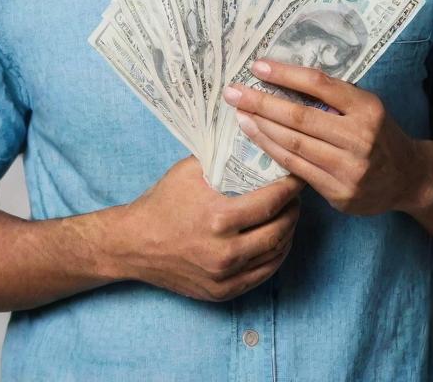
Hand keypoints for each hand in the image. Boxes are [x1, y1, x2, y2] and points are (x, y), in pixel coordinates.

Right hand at [117, 156, 303, 301]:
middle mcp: (225, 252)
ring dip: (289, 233)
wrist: (133, 244)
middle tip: (297, 195)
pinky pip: (262, 275)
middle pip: (280, 230)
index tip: (298, 175)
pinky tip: (277, 240)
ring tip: (289, 214)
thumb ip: (224, 157)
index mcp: (219, 218)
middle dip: (294, 210)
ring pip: (275, 255)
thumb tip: (254, 139)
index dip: (291, 187)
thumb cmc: (162, 202)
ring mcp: (225, 277)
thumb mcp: (190, 170)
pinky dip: (275, 256)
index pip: (272, 202)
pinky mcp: (222, 292)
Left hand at [222, 60, 428, 215]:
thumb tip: (283, 78)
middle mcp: (360, 138)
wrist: (409, 178)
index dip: (285, 74)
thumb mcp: (366, 106)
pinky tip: (257, 138)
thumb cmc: (379, 134)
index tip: (257, 65)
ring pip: (294, 145)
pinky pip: (297, 169)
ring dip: (261, 128)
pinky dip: (273, 151)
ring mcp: (350, 169)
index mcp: (367, 107)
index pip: (319, 84)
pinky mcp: (340, 194)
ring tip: (240, 113)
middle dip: (262, 102)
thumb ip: (334, 97)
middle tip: (234, 92)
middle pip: (300, 117)